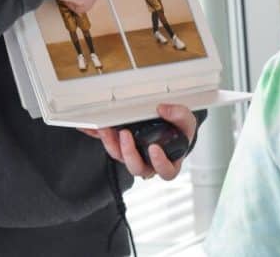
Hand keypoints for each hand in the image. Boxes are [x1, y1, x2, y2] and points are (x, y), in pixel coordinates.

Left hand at [78, 104, 197, 180]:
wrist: (172, 128)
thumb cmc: (180, 131)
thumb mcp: (187, 122)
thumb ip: (179, 115)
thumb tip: (163, 109)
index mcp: (168, 163)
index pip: (165, 170)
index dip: (159, 162)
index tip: (154, 149)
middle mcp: (150, 164)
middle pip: (137, 167)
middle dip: (129, 152)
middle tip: (125, 134)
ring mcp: (134, 156)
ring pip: (120, 158)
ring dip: (111, 144)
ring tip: (106, 128)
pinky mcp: (122, 147)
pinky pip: (110, 145)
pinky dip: (100, 136)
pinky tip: (92, 128)